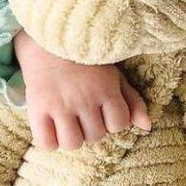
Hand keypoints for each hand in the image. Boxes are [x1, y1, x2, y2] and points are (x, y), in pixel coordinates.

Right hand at [14, 29, 150, 150]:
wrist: (48, 41)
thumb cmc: (86, 63)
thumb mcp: (114, 76)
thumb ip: (133, 101)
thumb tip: (147, 127)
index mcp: (105, 89)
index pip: (118, 124)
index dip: (112, 122)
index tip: (102, 111)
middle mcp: (84, 98)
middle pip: (95, 136)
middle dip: (92, 129)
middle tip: (83, 114)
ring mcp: (60, 104)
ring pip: (72, 143)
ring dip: (72, 138)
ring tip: (68, 124)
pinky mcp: (37, 107)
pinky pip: (46, 143)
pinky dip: (49, 142)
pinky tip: (51, 129)